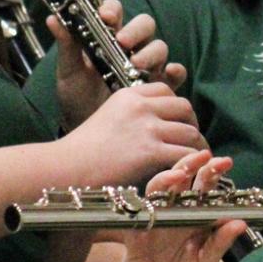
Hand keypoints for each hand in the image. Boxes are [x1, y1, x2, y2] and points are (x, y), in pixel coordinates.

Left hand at [52, 0, 186, 129]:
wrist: (85, 127)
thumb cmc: (77, 96)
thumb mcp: (69, 71)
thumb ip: (66, 45)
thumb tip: (53, 19)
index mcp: (107, 37)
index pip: (115, 13)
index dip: (113, 10)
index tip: (106, 17)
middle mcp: (131, 48)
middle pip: (144, 25)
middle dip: (135, 30)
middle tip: (122, 42)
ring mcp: (147, 66)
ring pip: (159, 47)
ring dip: (150, 52)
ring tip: (136, 64)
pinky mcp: (158, 86)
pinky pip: (175, 74)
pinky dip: (176, 70)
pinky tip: (169, 72)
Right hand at [62, 80, 203, 183]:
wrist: (66, 168)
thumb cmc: (82, 150)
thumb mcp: (107, 117)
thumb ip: (131, 115)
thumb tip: (155, 122)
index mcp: (128, 95)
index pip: (166, 90)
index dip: (176, 107)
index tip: (177, 122)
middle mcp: (140, 107)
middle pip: (185, 107)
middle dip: (191, 124)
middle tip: (190, 141)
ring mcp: (147, 128)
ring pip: (190, 131)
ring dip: (195, 146)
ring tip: (193, 159)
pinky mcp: (151, 151)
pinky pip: (186, 153)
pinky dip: (192, 163)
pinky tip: (189, 171)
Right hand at [119, 151, 244, 261]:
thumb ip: (220, 242)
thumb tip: (241, 221)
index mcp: (192, 218)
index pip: (203, 189)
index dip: (212, 174)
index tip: (225, 161)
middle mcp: (172, 216)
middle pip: (180, 184)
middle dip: (190, 166)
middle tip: (204, 155)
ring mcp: (153, 225)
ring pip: (156, 195)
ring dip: (165, 182)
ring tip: (178, 175)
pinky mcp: (135, 240)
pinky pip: (137, 222)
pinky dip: (143, 213)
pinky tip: (150, 207)